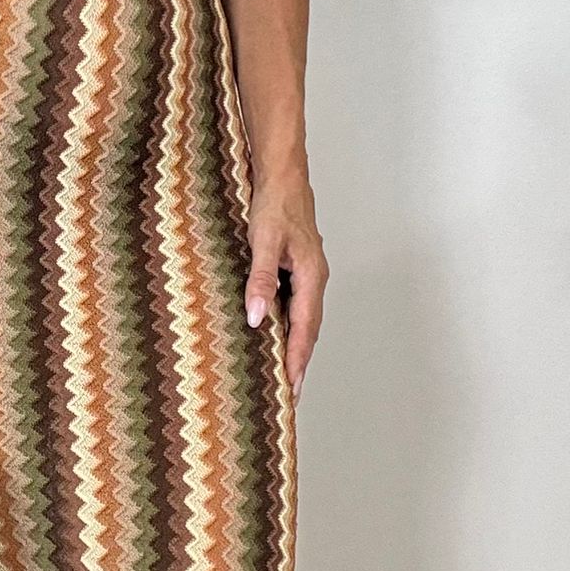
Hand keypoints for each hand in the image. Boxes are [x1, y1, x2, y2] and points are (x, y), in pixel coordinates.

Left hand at [243, 174, 328, 404]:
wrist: (283, 177)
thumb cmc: (276, 204)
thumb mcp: (264, 242)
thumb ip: (261, 279)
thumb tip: (257, 317)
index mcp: (312, 277)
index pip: (305, 329)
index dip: (298, 360)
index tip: (292, 388)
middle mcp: (314, 280)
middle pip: (308, 331)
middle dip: (299, 362)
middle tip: (290, 394)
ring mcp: (307, 276)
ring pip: (302, 319)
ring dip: (294, 346)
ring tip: (283, 374)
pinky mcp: (297, 269)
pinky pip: (294, 306)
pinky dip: (287, 326)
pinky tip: (274, 334)